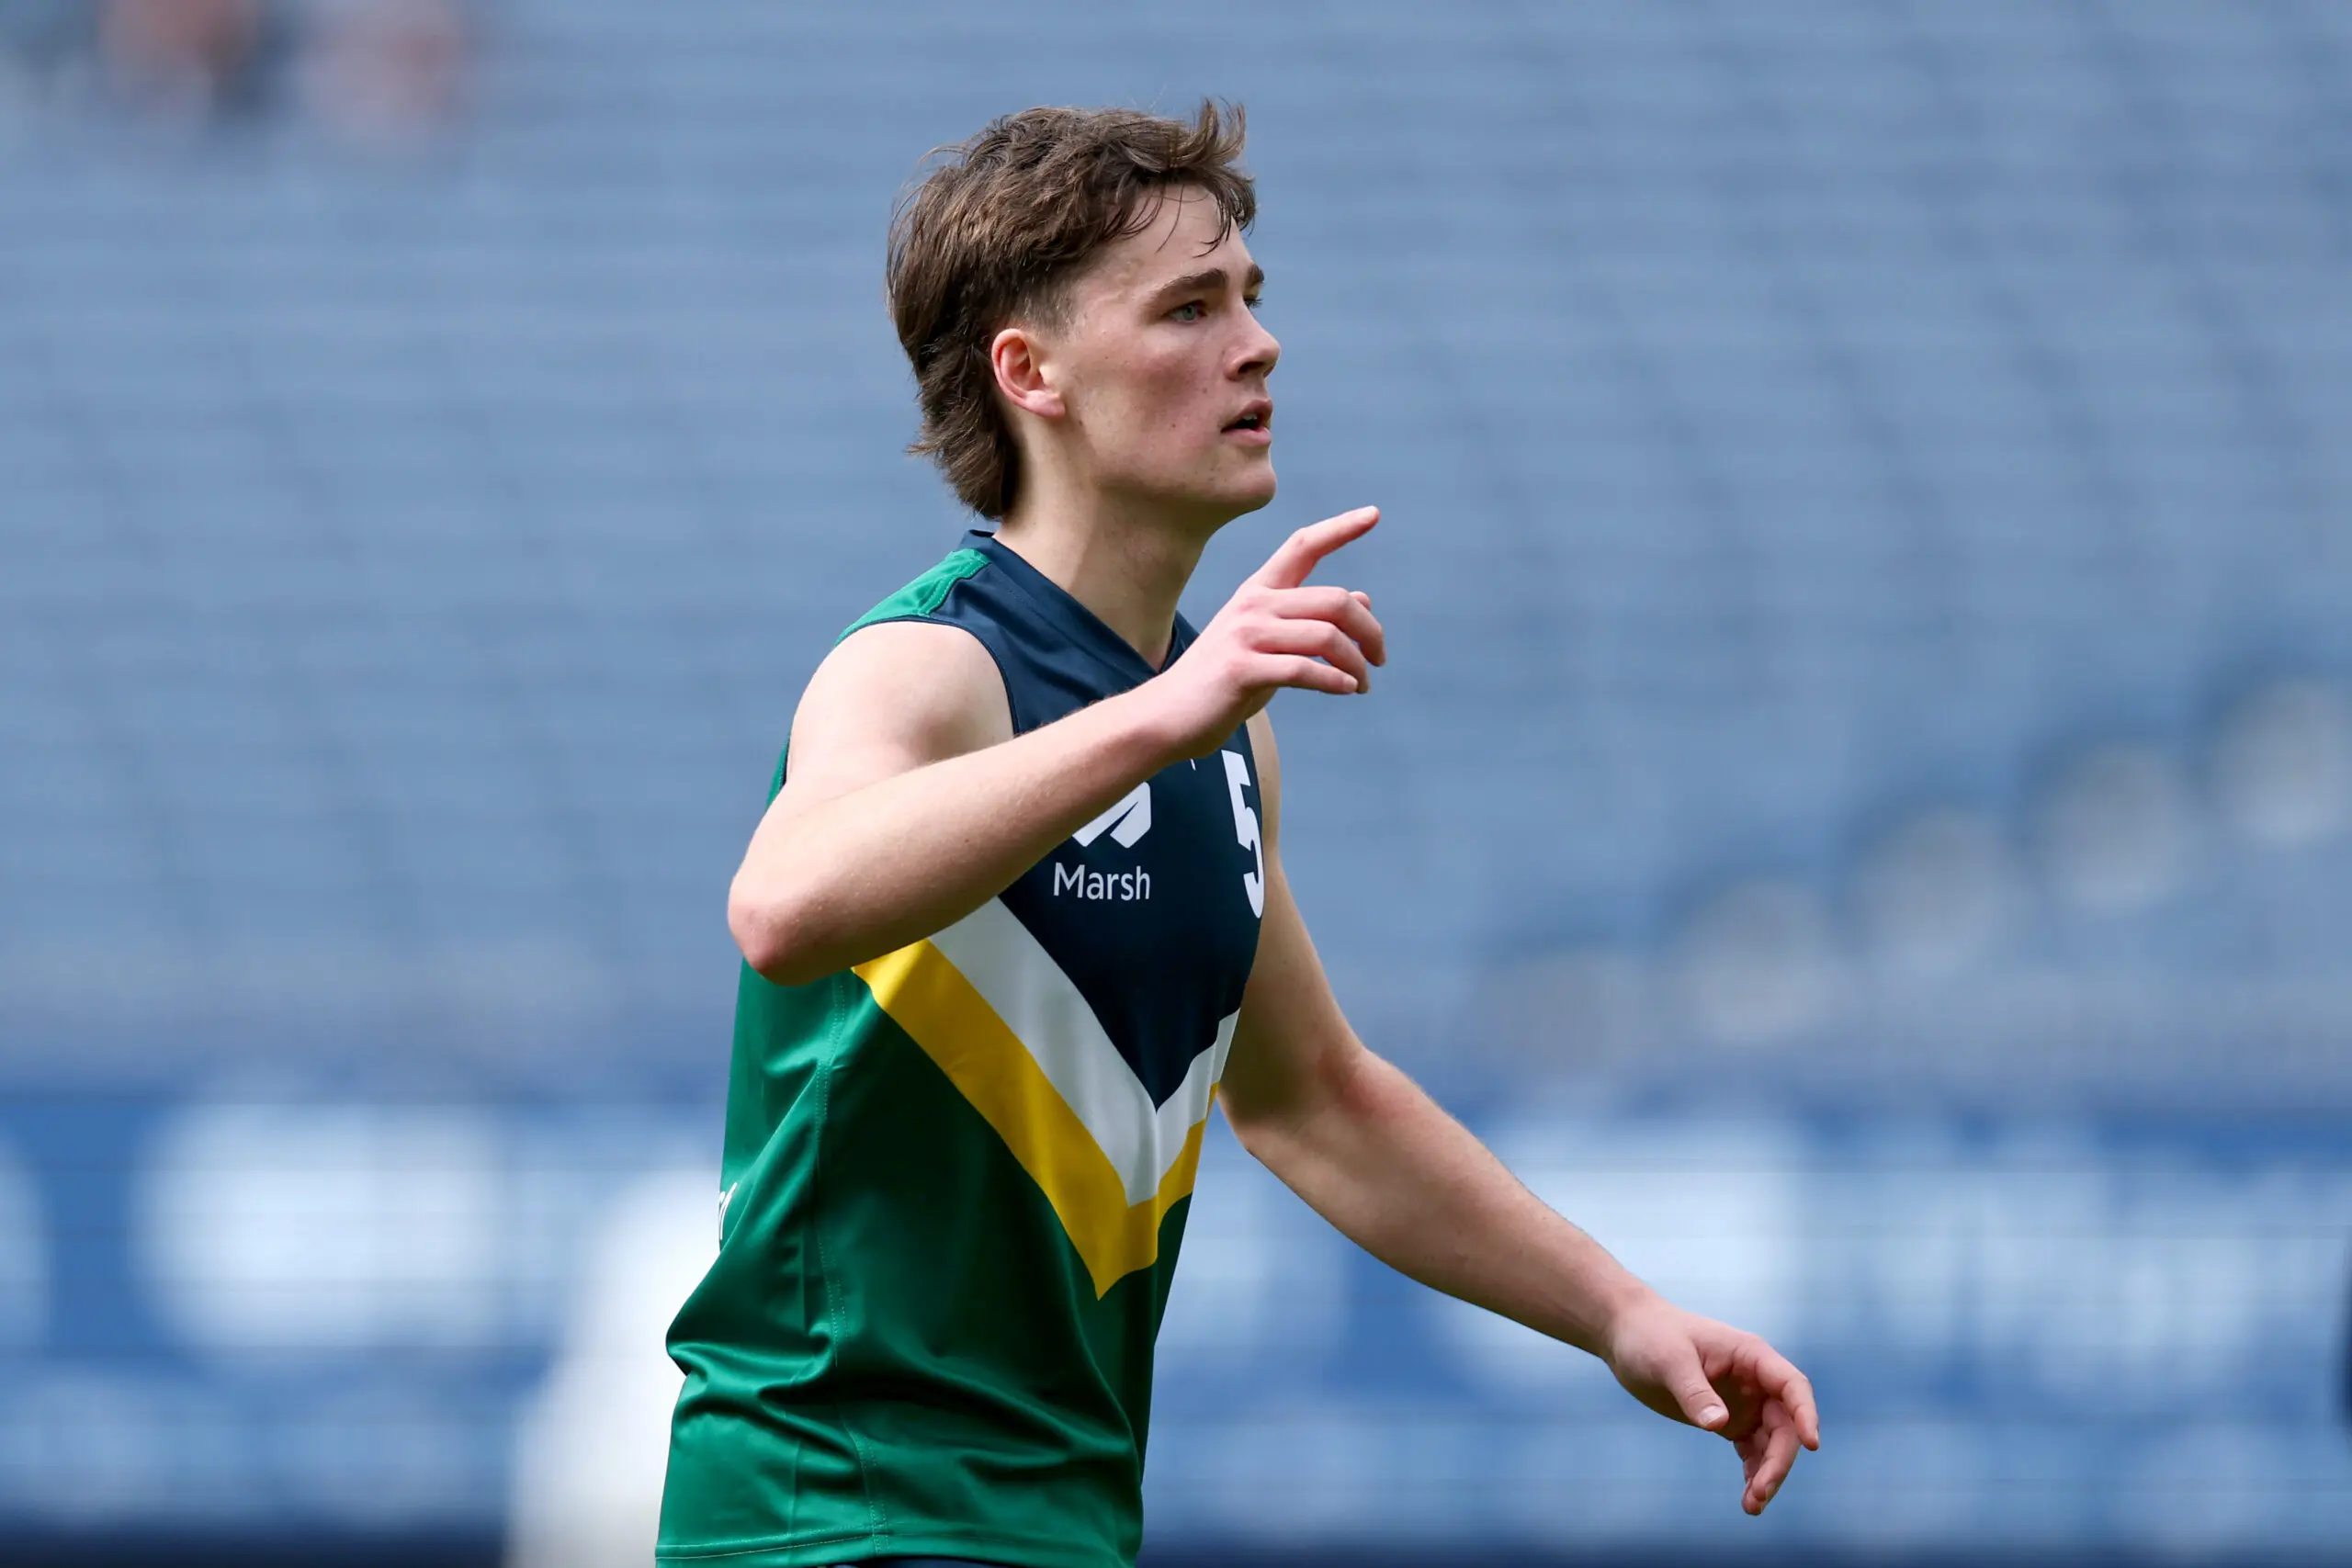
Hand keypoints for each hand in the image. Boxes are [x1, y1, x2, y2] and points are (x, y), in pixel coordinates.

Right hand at [1143, 507, 1386, 757]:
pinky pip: (1304, 669)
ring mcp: (1245, 635)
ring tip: (1363, 684)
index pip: (1303, 547)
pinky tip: (1347, 690)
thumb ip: (1309, 622)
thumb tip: (1363, 599)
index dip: (1340, 528)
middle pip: (1334, 600)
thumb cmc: (1222, 684)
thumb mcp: (1269, 645)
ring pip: (1326, 636)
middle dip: (1369, 631)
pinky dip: (1334, 681)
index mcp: (1258, 592)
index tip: (1374, 513)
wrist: (1166, 718)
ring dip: (1356, 663)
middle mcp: (1252, 604)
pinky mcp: (1241, 668)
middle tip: (1380, 659)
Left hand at [1604, 1293, 1820, 1515]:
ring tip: (1752, 1507)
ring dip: (1768, 1474)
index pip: (1792, 1386)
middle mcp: (1755, 1380)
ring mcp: (1744, 1401)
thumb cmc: (1650, 1336)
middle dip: (1779, 1460)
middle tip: (1760, 1494)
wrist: (1627, 1335)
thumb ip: (1695, 1392)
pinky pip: (1751, 1450)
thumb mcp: (1669, 1361)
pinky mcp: (1727, 1419)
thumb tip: (1719, 1424)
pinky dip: (1753, 1473)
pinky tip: (1748, 1498)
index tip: (1811, 1444)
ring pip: (1772, 1443)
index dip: (1805, 1414)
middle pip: (1785, 1425)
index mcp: (1750, 1355)